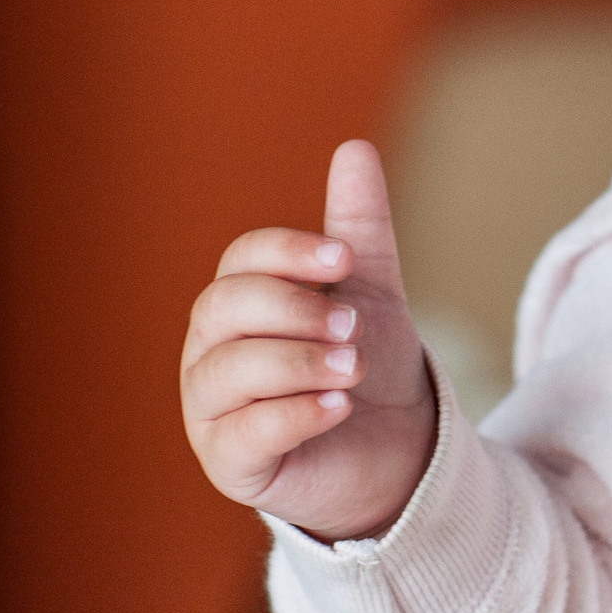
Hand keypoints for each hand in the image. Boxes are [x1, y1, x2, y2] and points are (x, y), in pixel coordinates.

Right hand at [181, 141, 436, 540]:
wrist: (400, 447)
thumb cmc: (368, 363)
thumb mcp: (369, 290)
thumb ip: (358, 227)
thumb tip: (354, 148)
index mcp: (238, 303)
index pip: (240, 261)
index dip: (288, 253)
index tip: (345, 260)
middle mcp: (210, 352)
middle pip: (223, 309)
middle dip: (292, 309)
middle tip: (354, 325)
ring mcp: (212, 411)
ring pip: (226, 372)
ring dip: (296, 363)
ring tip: (352, 368)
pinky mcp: (231, 465)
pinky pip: (242, 435)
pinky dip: (293, 415)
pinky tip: (337, 406)